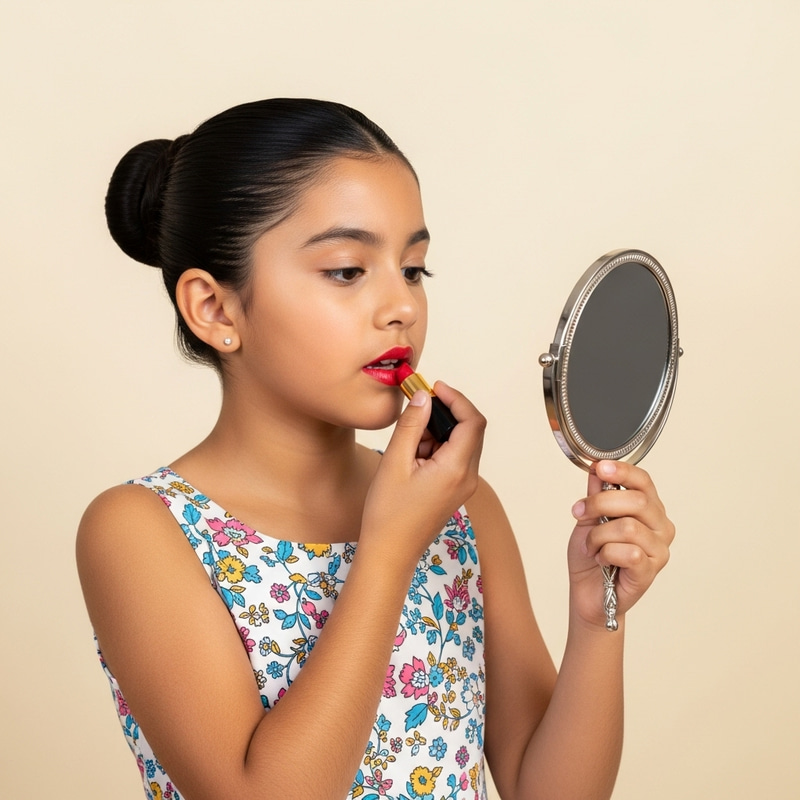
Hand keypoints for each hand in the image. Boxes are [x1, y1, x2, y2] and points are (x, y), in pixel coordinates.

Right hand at [360, 382, 485, 566]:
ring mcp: (463, 486)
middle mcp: (467, 477)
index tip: (434, 388)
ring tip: (408, 443)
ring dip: (437, 432)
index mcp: (456, 469)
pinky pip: (453, 458)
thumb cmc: (388, 514)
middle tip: (416, 412)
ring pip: (460, 443)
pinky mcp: (454, 490)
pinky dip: (436, 448)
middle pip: (470, 430)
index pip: (472, 421)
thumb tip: (422, 397)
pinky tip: (411, 457)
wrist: (390, 552)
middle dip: (444, 414)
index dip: (456, 399)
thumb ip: (410, 425)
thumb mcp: (394, 462)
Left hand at [567, 460, 673, 629]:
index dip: (622, 471)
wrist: (587, 593)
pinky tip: (602, 559)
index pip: (643, 481)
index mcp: (649, 509)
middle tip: (580, 513)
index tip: (600, 467)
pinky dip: (606, 553)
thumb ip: (596, 494)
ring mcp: (659, 549)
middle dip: (599, 503)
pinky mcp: (650, 570)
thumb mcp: (588, 519)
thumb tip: (597, 468)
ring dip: (598, 535)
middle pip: (636, 500)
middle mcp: (660, 526)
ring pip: (628, 527)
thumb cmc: (592, 557)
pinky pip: (629, 552)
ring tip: (591, 546)